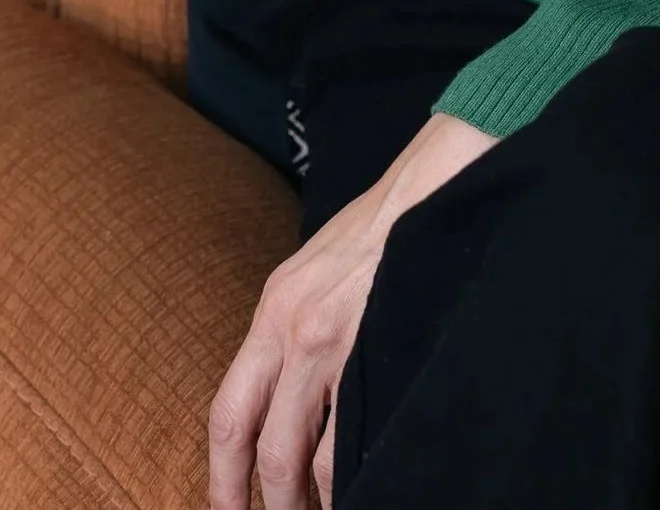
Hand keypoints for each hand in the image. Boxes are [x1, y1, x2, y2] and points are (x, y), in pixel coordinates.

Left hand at [209, 112, 494, 509]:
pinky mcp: (378, 347)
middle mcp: (293, 329)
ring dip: (318, 500)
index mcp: (273, 309)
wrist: (436, 182)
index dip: (223, 480)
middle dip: (273, 508)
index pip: (230, 415)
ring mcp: (336, 341)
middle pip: (265, 451)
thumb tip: (287, 405)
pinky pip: (358, 438)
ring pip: (311, 457)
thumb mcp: (315, 271)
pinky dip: (358, 473)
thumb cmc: (383, 227)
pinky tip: (369, 480)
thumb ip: (293, 332)